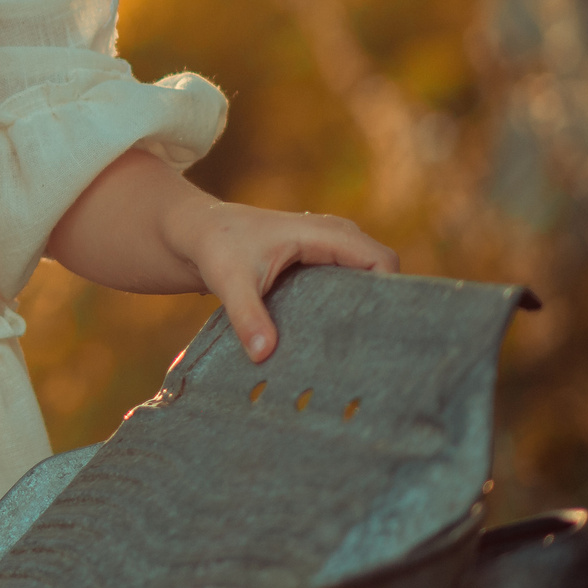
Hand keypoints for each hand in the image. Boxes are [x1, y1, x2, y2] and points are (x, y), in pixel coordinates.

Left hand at [159, 199, 397, 361]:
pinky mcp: (321, 263)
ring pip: (367, 278)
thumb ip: (248, 316)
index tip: (380, 330)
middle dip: (381, 304)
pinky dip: (349, 305)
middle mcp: (335, 237)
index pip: (380, 261)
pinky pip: (351, 282)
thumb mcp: (229, 281)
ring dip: (365, 306)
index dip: (389, 292)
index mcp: (323, 234)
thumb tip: (263, 355)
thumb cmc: (216, 248)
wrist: (198, 232)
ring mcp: (331, 248)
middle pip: (381, 272)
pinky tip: (339, 339)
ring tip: (359, 348)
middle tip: (373, 348)